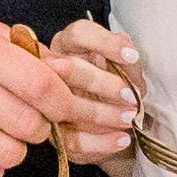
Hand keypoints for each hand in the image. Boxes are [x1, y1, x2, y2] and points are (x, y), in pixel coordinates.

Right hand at [45, 17, 144, 165]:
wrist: (109, 121)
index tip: (131, 56)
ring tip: (129, 119)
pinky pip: (72, 140)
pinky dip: (101, 142)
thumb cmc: (114, 88)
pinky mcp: (52, 133)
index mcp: (68, 46)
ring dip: (103, 115)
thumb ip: (127, 62)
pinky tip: (122, 139)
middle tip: (131, 95)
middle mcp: (50, 70)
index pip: (79, 34)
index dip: (106, 43)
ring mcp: (45, 103)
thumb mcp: (125, 70)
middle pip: (68, 68)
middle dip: (104, 83)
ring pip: (64, 108)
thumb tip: (130, 60)